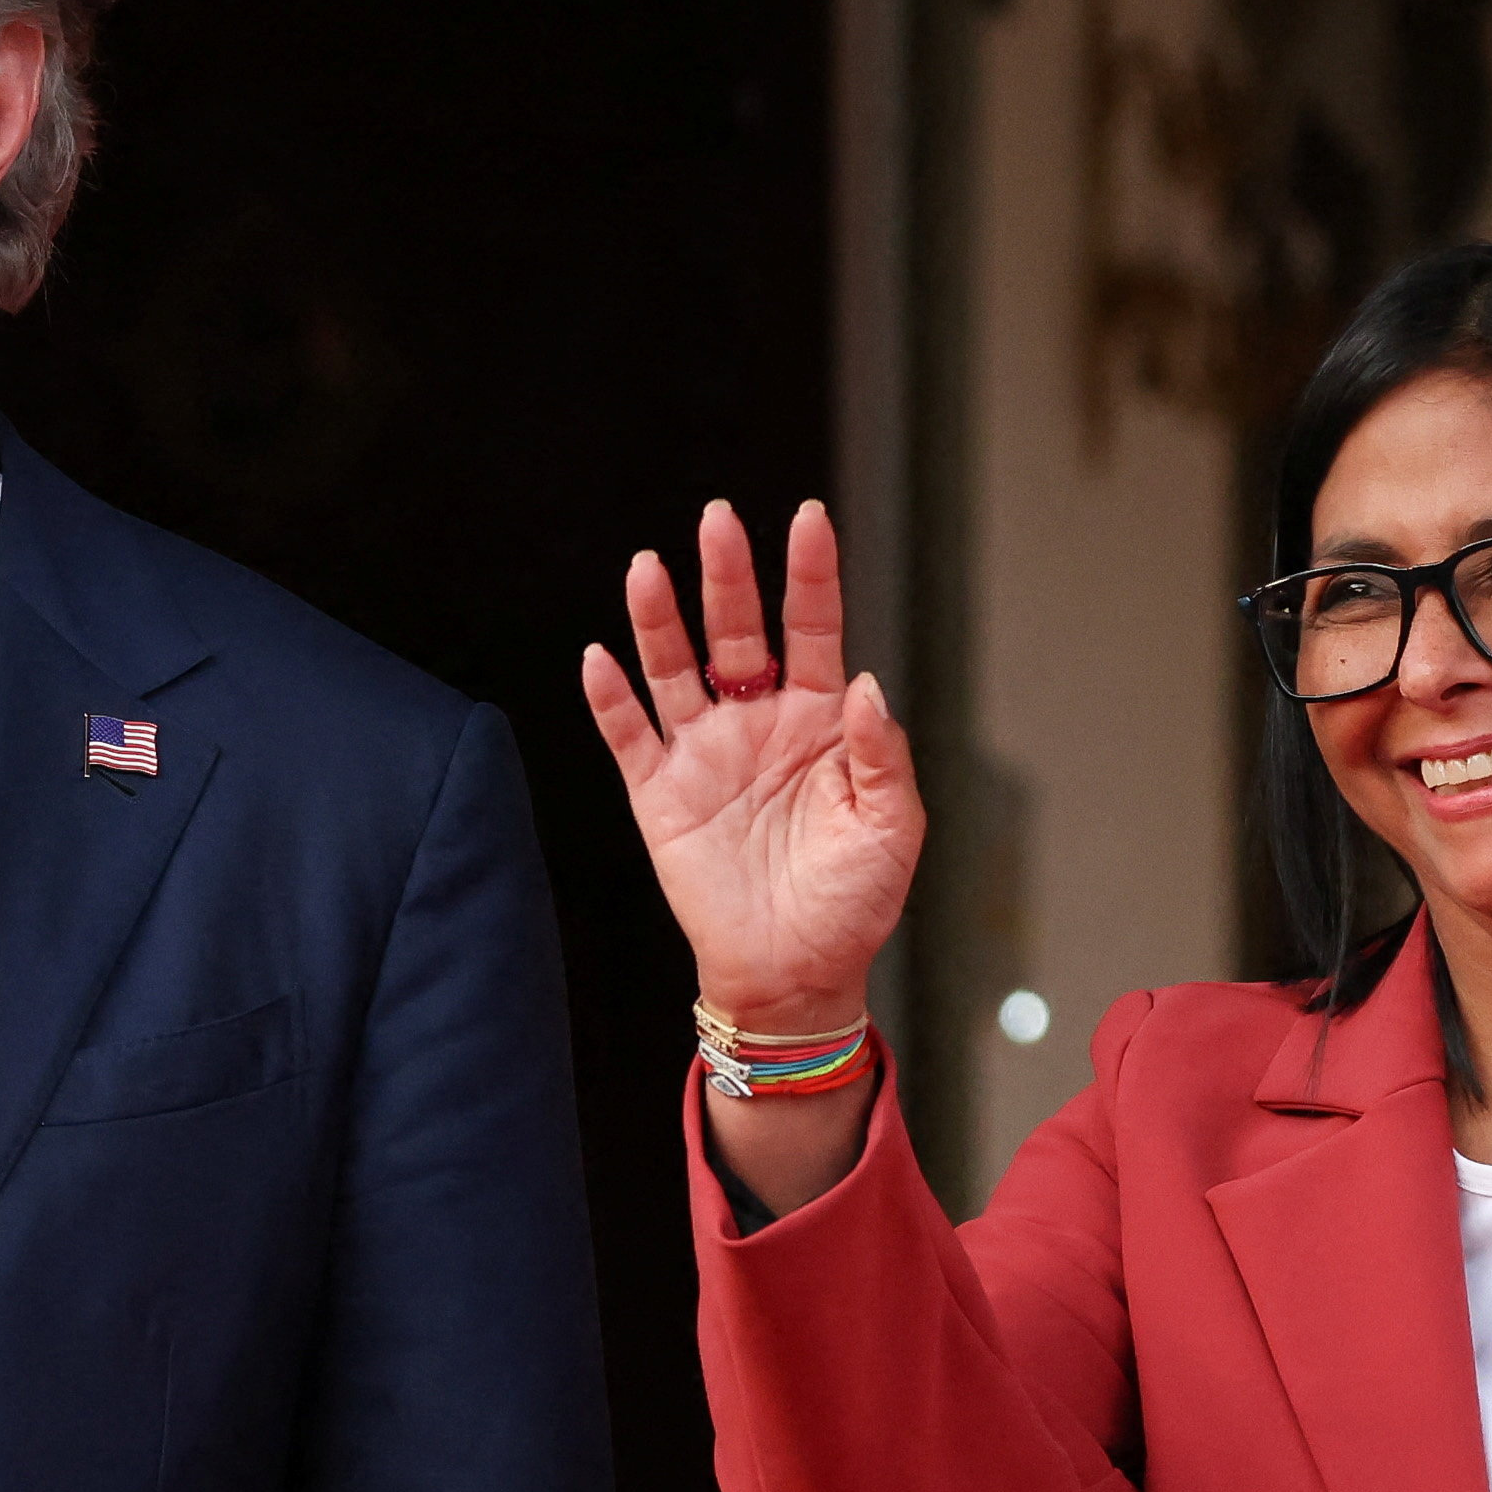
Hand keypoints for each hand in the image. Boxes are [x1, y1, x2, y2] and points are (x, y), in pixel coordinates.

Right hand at [576, 499, 922, 1040]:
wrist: (796, 974)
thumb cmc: (854, 902)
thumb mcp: (892, 826)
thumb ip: (880, 753)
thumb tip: (863, 684)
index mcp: (818, 721)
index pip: (812, 628)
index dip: (810, 574)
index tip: (809, 518)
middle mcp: (757, 723)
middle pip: (737, 632)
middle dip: (727, 576)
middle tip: (717, 520)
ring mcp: (704, 755)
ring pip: (675, 670)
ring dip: (659, 620)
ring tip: (646, 567)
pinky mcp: (660, 797)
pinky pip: (629, 737)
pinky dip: (611, 699)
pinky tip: (600, 659)